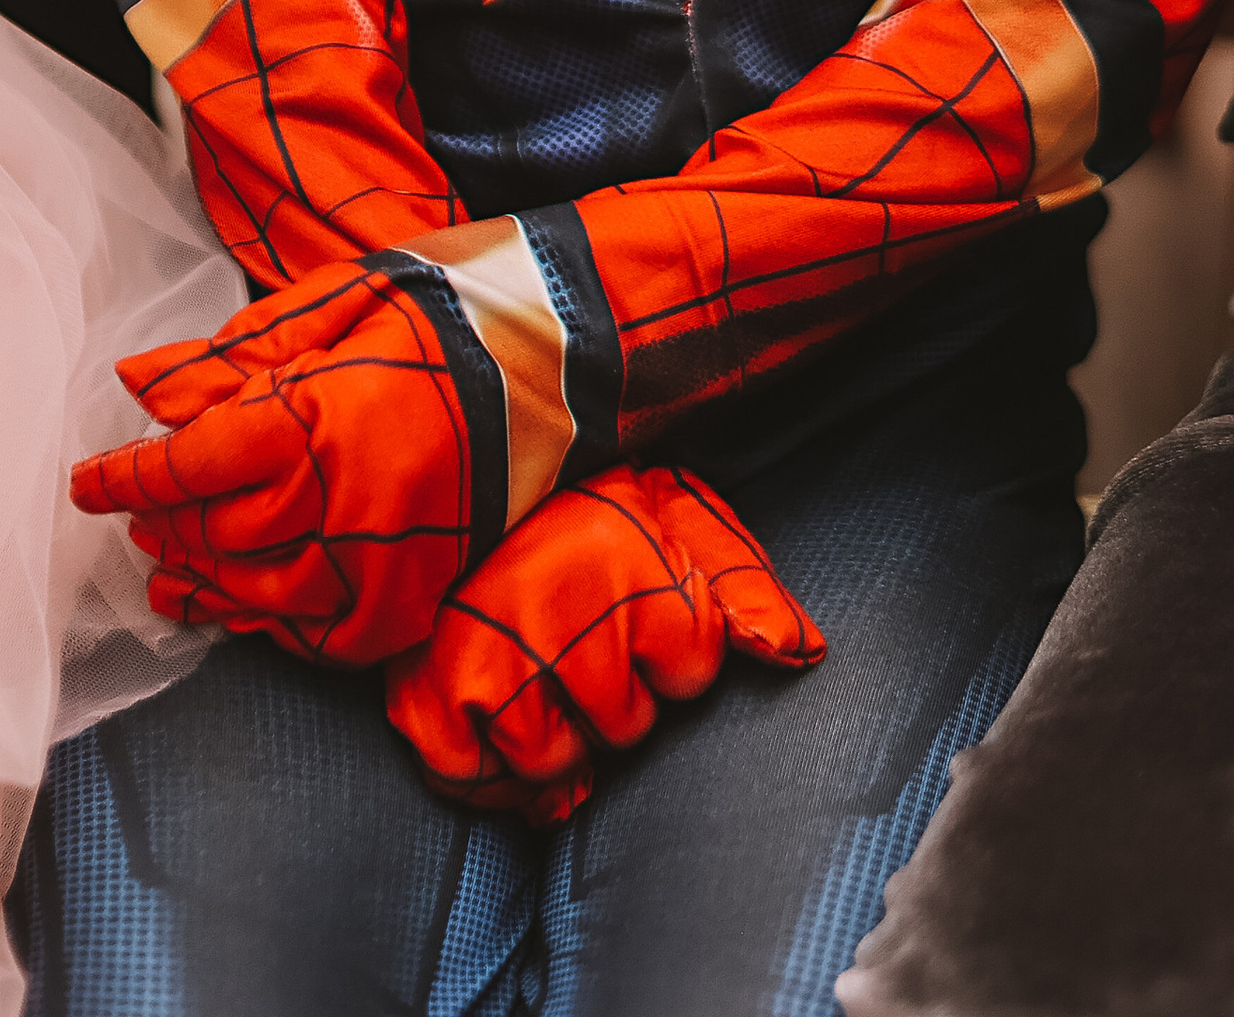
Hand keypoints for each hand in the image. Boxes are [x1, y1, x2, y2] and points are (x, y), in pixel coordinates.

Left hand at [69, 257, 486, 666]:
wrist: (569, 339)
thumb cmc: (445, 302)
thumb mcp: (335, 298)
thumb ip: (233, 354)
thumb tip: (141, 385)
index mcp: (320, 415)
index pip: (192, 465)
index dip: (128, 477)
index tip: (86, 483)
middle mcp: (350, 498)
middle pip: (221, 535)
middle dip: (166, 528)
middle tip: (134, 520)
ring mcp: (392, 553)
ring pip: (267, 595)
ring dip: (207, 587)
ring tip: (170, 580)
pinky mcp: (427, 586)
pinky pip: (333, 633)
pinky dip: (281, 627)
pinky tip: (247, 612)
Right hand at [383, 467, 823, 823]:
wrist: (447, 457)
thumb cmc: (578, 499)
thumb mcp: (673, 511)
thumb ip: (741, 581)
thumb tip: (802, 651)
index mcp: (629, 561)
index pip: (692, 669)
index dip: (671, 645)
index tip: (635, 601)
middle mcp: (561, 615)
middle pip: (626, 727)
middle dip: (611, 692)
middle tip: (575, 628)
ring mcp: (491, 663)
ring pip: (556, 760)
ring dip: (551, 725)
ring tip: (531, 657)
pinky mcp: (431, 700)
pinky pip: (478, 778)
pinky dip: (485, 758)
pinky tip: (487, 700)